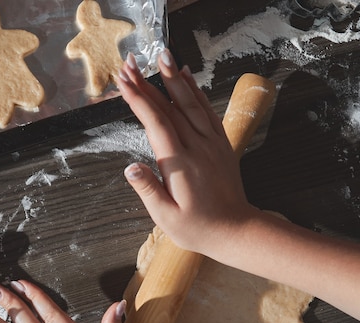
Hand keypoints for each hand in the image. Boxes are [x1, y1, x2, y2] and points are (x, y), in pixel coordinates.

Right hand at [116, 49, 256, 255]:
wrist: (236, 230)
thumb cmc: (197, 227)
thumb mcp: (166, 217)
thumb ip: (148, 190)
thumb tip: (129, 168)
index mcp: (180, 164)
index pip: (156, 124)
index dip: (138, 100)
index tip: (123, 81)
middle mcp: (197, 147)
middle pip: (169, 107)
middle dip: (148, 83)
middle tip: (131, 62)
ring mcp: (211, 142)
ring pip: (190, 103)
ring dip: (173, 78)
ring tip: (161, 55)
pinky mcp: (220, 143)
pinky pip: (207, 110)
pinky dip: (195, 91)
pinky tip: (186, 76)